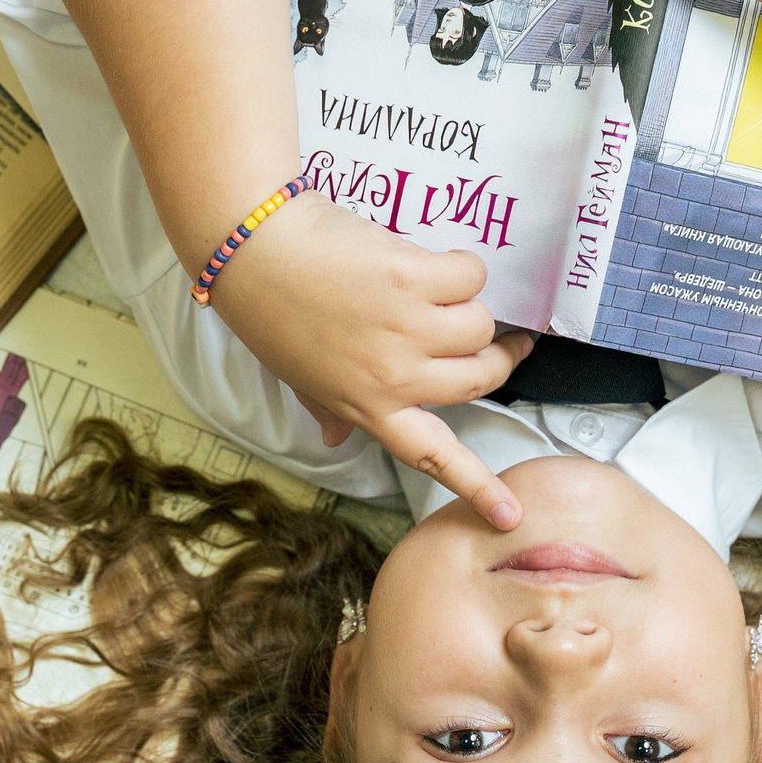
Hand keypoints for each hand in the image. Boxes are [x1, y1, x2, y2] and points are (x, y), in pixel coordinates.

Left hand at [206, 193, 533, 528]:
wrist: (251, 246)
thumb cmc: (271, 309)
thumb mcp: (299, 375)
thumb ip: (330, 407)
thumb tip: (336, 438)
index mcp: (368, 407)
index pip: (432, 457)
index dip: (477, 485)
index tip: (510, 515)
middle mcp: (394, 378)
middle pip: (478, 380)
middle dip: (499, 358)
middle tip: (504, 340)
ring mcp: (407, 329)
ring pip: (480, 324)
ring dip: (468, 303)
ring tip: (438, 287)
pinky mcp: (414, 279)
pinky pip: (471, 275)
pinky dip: (461, 265)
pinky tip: (431, 260)